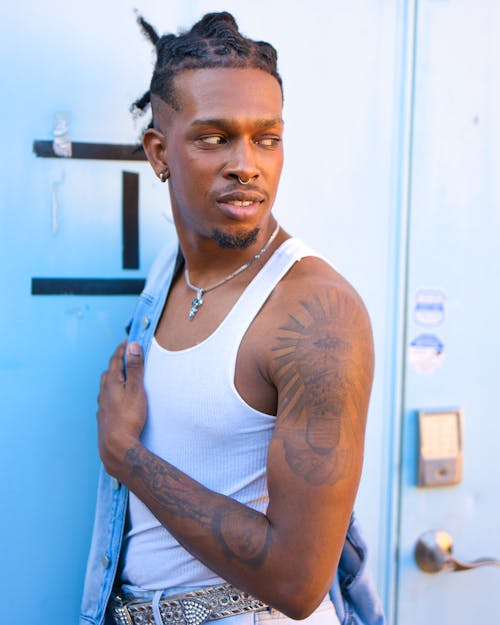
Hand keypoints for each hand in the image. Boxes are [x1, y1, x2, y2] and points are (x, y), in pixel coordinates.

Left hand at [97, 340, 146, 477]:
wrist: (116, 446)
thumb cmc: (128, 417)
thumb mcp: (136, 389)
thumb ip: (135, 368)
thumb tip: (132, 346)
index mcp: (111, 383)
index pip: (115, 360)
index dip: (122, 349)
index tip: (128, 341)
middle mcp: (103, 393)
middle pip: (109, 373)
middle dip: (117, 363)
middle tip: (127, 358)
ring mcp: (102, 406)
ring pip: (106, 387)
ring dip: (114, 378)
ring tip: (124, 378)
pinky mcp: (104, 418)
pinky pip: (106, 399)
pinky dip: (113, 393)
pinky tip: (118, 400)